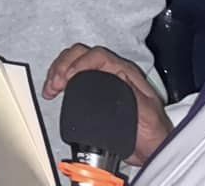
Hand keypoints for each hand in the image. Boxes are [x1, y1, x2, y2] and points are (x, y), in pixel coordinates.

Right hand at [43, 45, 173, 165]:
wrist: (150, 150)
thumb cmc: (153, 134)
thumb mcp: (148, 114)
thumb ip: (135, 95)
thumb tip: (118, 77)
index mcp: (126, 73)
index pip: (98, 56)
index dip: (80, 62)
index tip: (68, 77)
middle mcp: (112, 72)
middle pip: (81, 54)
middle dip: (63, 65)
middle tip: (55, 84)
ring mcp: (101, 80)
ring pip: (73, 61)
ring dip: (58, 71)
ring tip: (51, 87)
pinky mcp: (93, 91)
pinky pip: (72, 76)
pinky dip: (59, 79)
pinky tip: (53, 90)